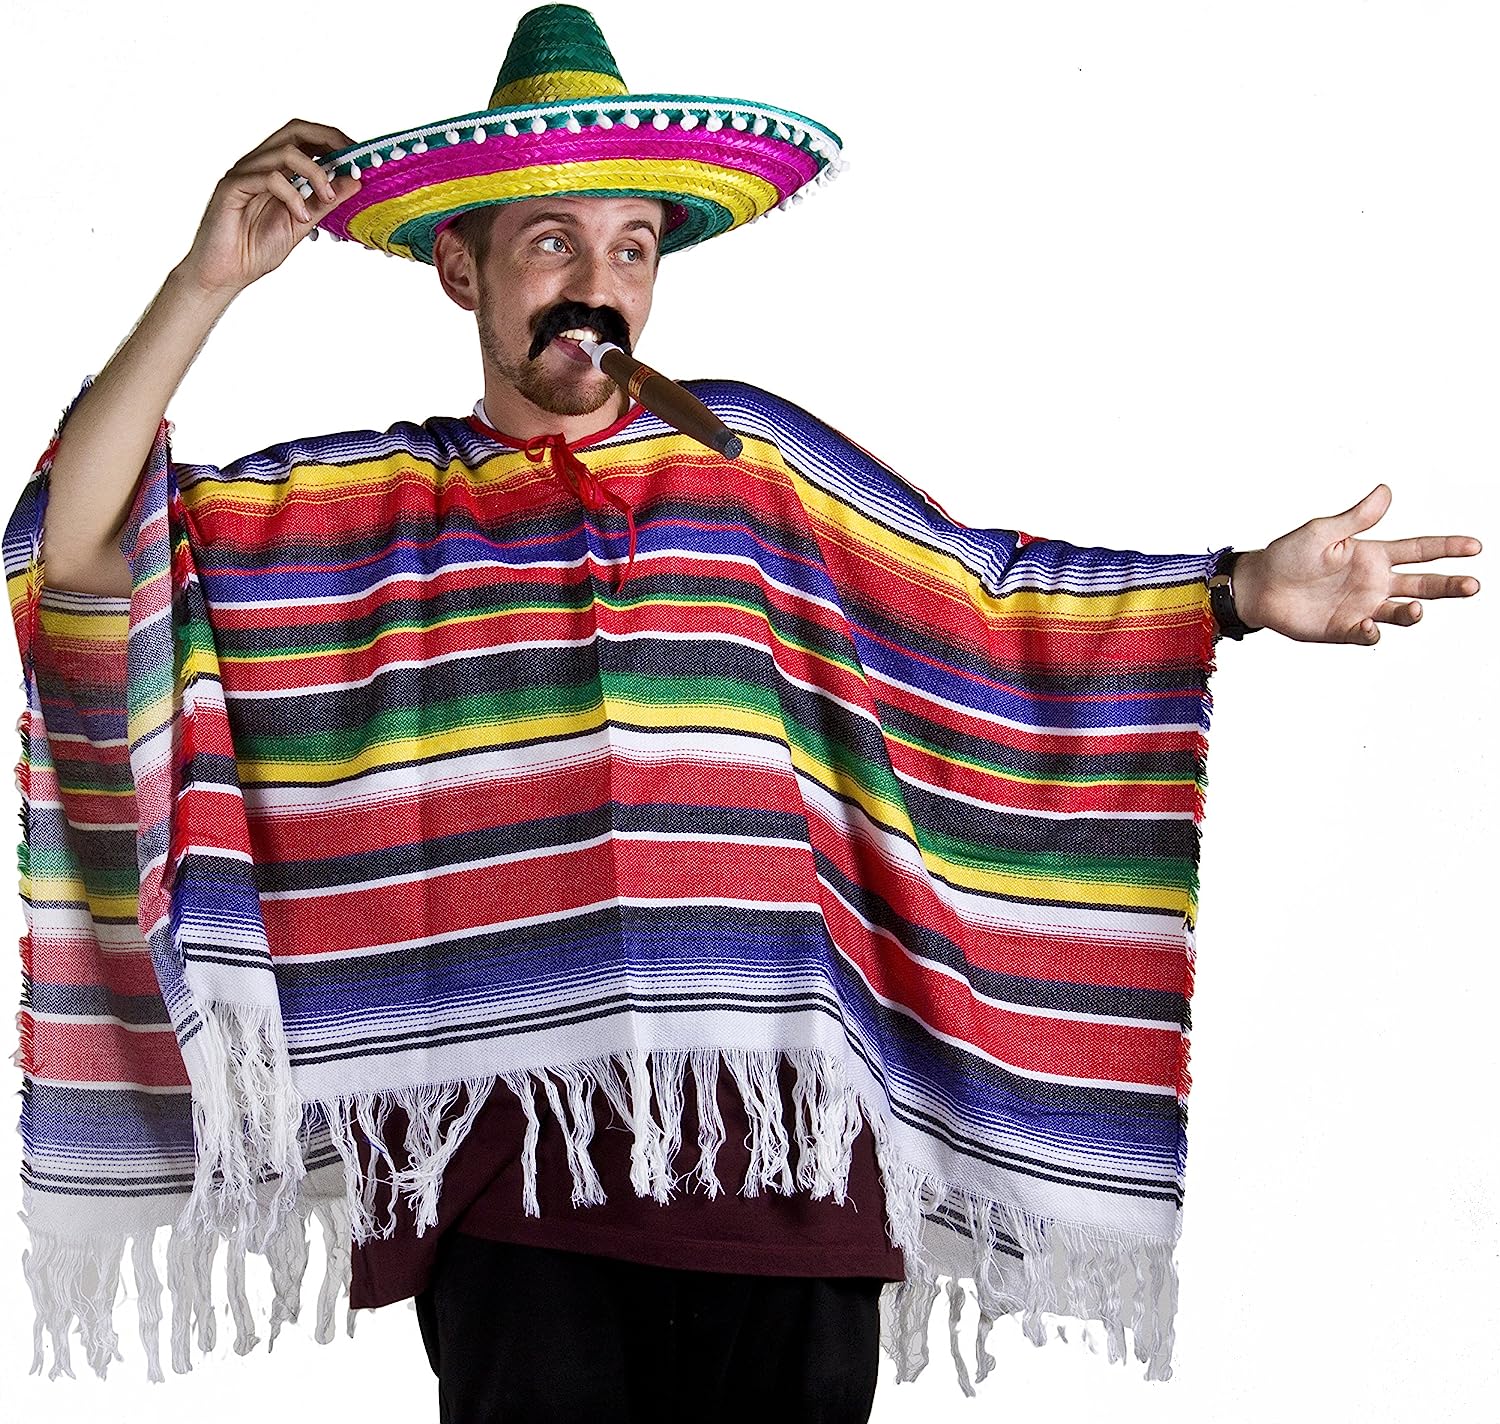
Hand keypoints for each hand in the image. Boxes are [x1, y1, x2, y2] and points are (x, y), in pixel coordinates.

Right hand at [178, 119, 362, 298]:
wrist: (224, 273)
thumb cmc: (256, 248)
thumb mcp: (302, 223)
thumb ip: (325, 202)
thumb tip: (354, 181)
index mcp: (276, 170)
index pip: (306, 138)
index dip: (334, 141)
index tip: (361, 158)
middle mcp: (259, 164)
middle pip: (295, 132)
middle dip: (330, 141)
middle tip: (353, 164)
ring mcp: (244, 173)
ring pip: (284, 152)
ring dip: (316, 174)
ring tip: (328, 200)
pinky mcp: (232, 187)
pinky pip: (268, 178)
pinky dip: (292, 196)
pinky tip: (301, 217)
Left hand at [1230, 484, 1480, 643]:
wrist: (1257, 586)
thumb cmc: (1288, 555)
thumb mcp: (1322, 531)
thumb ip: (1356, 517)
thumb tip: (1385, 491)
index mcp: (1373, 555)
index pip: (1419, 550)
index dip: (1448, 548)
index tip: (1475, 546)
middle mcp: (1374, 582)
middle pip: (1422, 584)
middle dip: (1449, 585)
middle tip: (1473, 585)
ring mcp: (1361, 607)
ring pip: (1400, 612)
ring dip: (1412, 612)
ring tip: (1416, 609)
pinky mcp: (1343, 629)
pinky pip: (1366, 634)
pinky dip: (1372, 633)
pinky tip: (1369, 627)